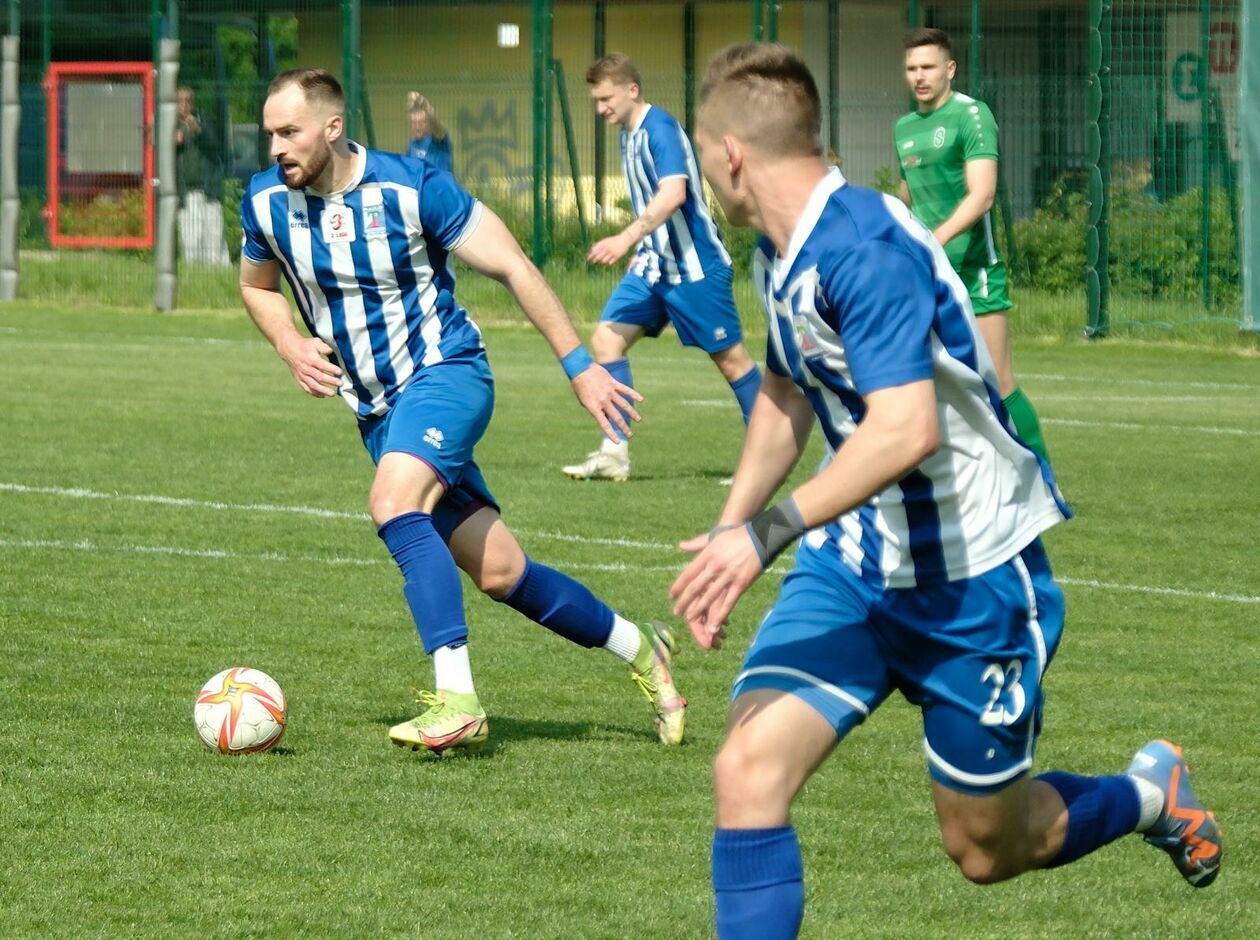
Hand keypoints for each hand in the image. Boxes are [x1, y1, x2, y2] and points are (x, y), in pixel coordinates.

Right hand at [279, 336, 341, 397]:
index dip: (332, 369)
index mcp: (311, 359)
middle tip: (340, 383)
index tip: (340, 372)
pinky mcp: (299, 379)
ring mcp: (302, 375)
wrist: (290, 349)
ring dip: (323, 390)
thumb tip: (331, 352)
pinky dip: (314, 393)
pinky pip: (306, 388)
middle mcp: (306, 369)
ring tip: (333, 394)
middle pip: (320, 377)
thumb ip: (324, 347)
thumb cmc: (306, 345)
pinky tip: (322, 395)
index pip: (323, 366)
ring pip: (313, 385)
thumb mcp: (315, 342)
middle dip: (331, 381)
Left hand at [571, 363, 641, 441]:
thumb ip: (594, 409)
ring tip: (638, 420)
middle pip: (616, 417)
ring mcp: (609, 392)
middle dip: (624, 427)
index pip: (604, 424)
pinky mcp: (613, 383)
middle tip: (630, 435)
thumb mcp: (584, 401)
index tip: (618, 441)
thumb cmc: (579, 386)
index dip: (612, 434)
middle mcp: (603, 401)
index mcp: (594, 407)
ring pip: (624, 405)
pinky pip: (626, 390)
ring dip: (632, 413)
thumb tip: (604, 415)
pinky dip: (634, 394)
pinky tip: (641, 399)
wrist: (580, 368)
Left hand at [586, 232, 633, 266]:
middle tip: (593, 262)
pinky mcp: (617, 256)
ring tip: (602, 260)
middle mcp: (607, 248)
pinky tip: (609, 260)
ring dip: (602, 261)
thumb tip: (591, 250)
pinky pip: (610, 263)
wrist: (624, 239)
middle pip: (598, 257)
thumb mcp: (605, 241)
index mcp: (603, 244)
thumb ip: (598, 245)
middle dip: (594, 260)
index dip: (590, 256)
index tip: (588, 259)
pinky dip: (608, 262)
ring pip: (603, 261)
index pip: (594, 251)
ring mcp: (612, 252)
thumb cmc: (613, 240)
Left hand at [670, 526, 762, 649]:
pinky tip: (714, 623)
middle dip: (684, 601)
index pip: (688, 573)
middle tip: (676, 612)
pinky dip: (721, 614)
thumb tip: (680, 546)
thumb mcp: (714, 536)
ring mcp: (728, 575)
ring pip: (710, 597)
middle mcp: (715, 566)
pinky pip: (729, 602)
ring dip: (699, 610)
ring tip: (690, 619)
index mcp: (707, 554)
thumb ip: (696, 543)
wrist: (761, 535)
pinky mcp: (741, 583)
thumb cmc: (736, 535)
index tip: (671, 596)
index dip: (678, 586)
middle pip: (696, 587)